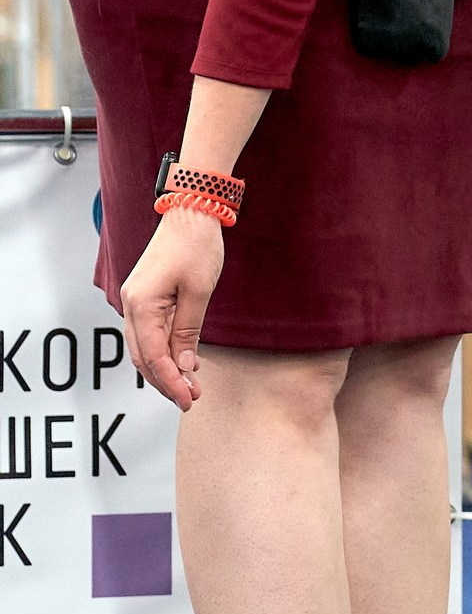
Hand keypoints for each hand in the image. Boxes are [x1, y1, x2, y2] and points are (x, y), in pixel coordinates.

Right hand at [121, 210, 224, 410]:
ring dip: (164, 368)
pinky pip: (148, 332)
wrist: (190, 213)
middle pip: (143, 357)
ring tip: (189, 385)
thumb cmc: (196, 247)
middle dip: (166, 381)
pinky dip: (163, 350)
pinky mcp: (144, 296)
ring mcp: (134, 301)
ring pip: (143, 347)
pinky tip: (182, 361)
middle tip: (191, 398)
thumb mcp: (199, 292)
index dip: (170, 382)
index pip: (154, 356)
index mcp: (141, 305)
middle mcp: (130, 305)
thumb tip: (184, 365)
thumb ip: (189, 330)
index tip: (189, 399)